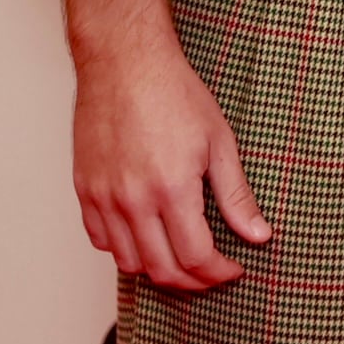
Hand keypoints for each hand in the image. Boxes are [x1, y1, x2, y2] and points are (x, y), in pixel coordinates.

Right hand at [73, 39, 269, 288]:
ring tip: (179, 256)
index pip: (196, 258)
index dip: (219, 272)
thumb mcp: (219, 142)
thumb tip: (259, 235)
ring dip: (157, 269)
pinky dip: (123, 248)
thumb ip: (236, 195)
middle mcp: (133, 200)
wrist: (124, 62)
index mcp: (172, 189)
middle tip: (210, 272)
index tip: (232, 268)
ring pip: (128, 262)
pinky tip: (144, 236)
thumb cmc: (172, 93)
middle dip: (192, 281)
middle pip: (162, 270)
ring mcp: (104, 197)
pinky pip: (99, 239)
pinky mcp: (84, 189)